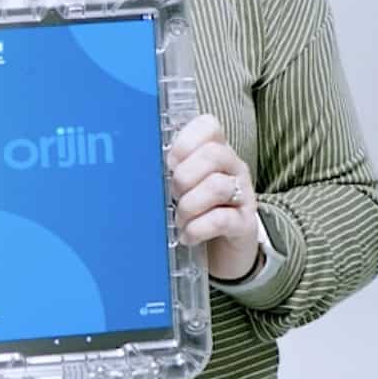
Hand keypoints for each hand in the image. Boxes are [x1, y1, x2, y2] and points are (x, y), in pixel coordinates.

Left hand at [166, 114, 260, 282]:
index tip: (169, 162)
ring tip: (179, 219)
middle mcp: (233, 169)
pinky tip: (187, 235)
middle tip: (173, 194)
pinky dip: (198, 228)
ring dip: (189, 205)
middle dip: (184, 176)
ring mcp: (243, 195)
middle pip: (214, 154)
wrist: (223, 252)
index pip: (209, 126)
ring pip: (218, 186)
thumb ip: (168, 172)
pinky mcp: (245, 224)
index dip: (186, 141)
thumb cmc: (197, 212)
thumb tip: (133, 167)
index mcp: (217, 152)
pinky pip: (223, 220)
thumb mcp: (183, 187)